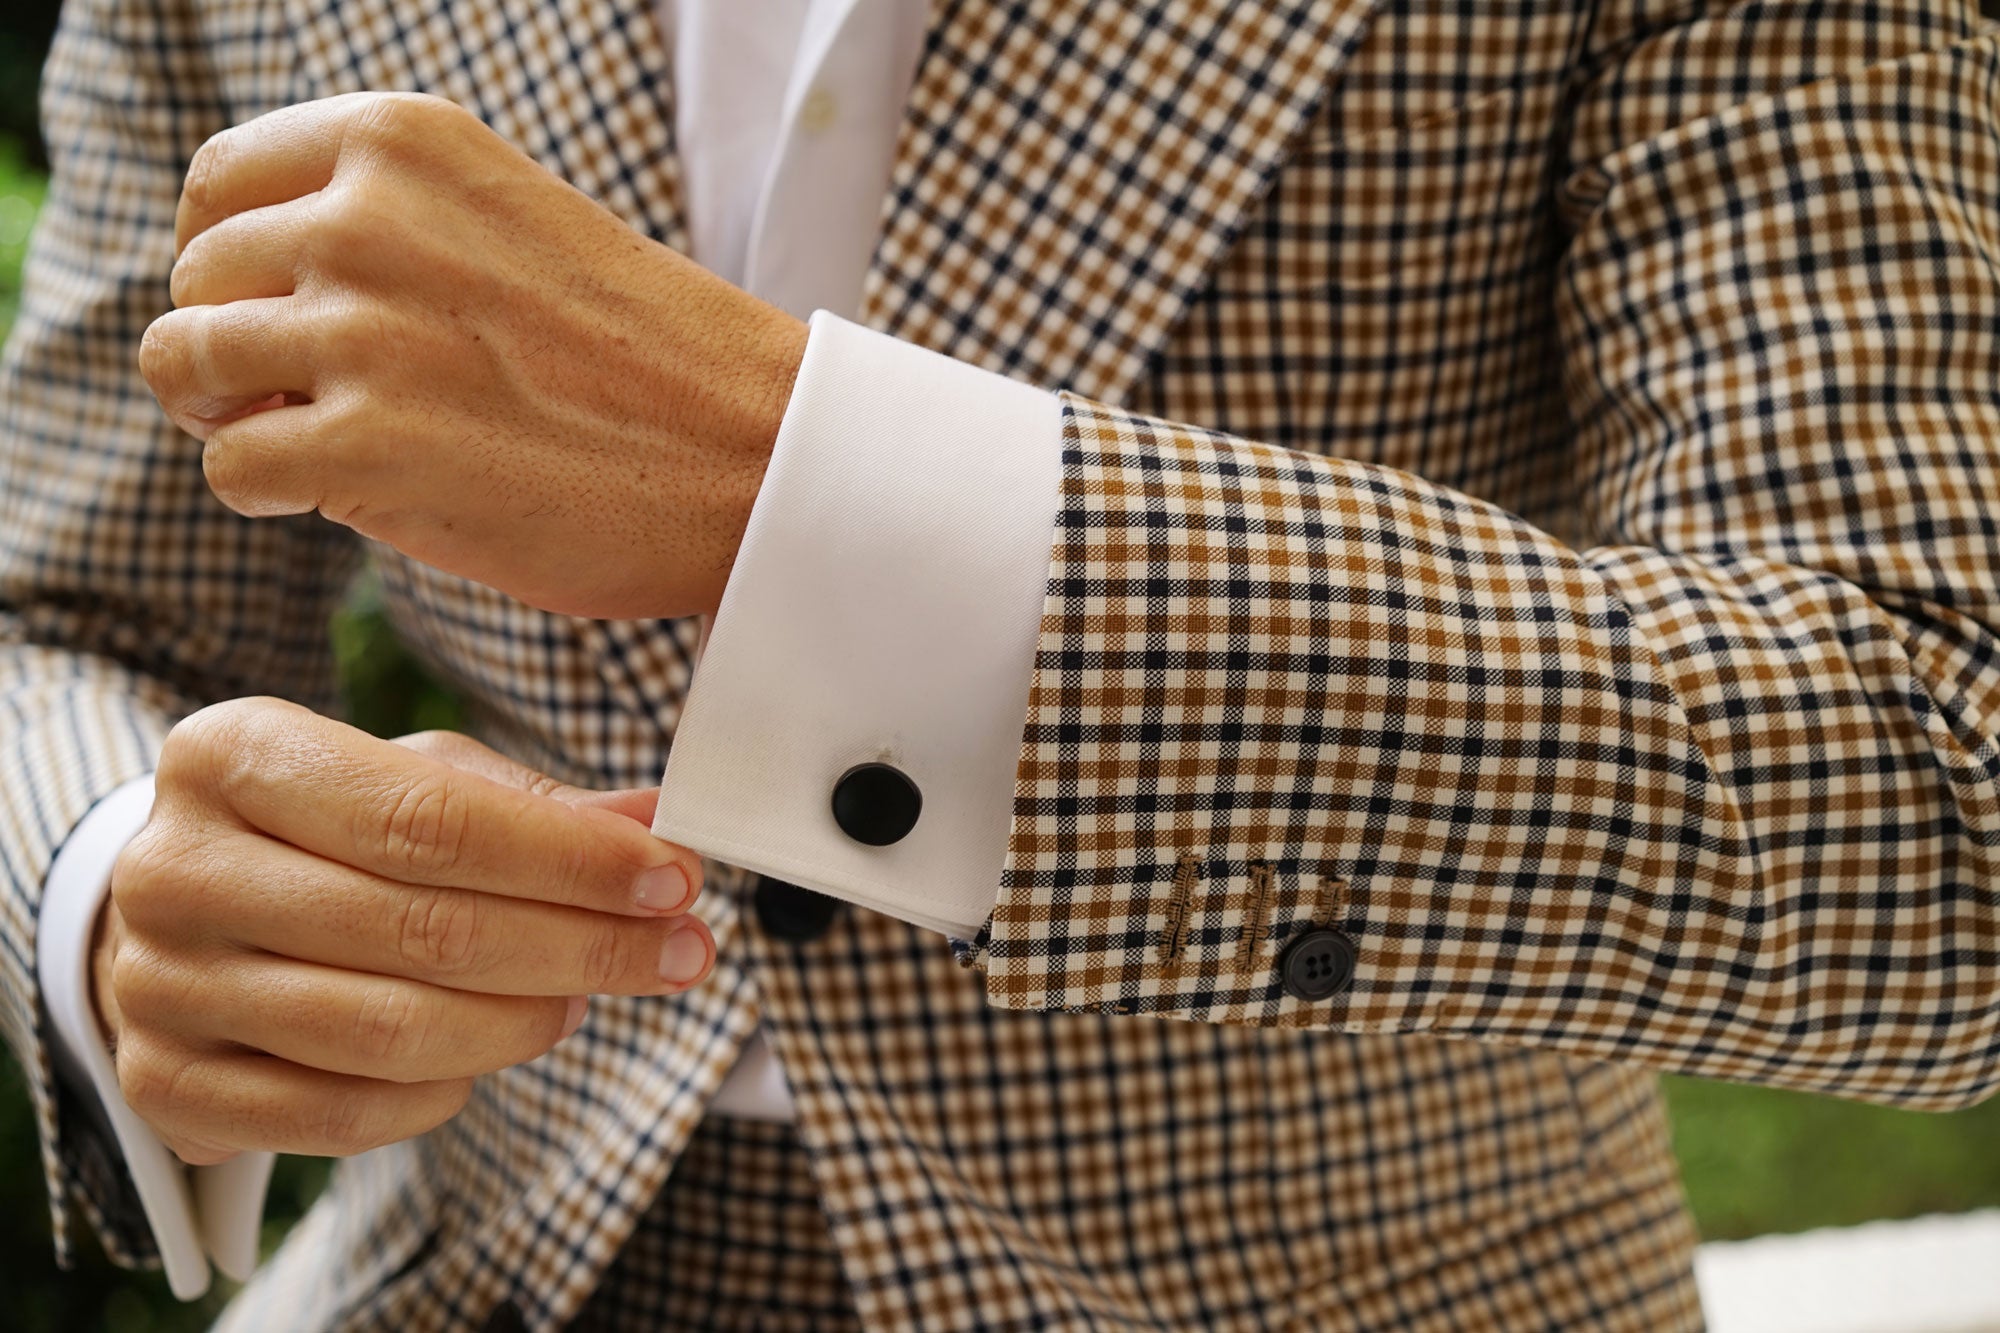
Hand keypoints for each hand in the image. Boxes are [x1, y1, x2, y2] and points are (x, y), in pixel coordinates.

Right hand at [91, 697, 712, 1163]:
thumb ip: (531, 804)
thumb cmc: (323, 828)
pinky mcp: (166, 1088)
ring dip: (523, 1022)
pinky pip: (344, 1116)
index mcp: (232, 754)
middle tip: (680, 952)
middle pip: (420, 929)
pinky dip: (442, 1092)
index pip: (429, 819)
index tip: (675, 880)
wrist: (176, 908)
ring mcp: (157, 987)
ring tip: (587, 998)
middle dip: (581, 946)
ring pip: (388, 1032)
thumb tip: (655, 824)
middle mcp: (174, 868)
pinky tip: (487, 1053)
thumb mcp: (411, 777)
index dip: (569, 860)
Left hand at [140, 92, 808, 619]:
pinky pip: (229, 466)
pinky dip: (266, 495)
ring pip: (184, 365)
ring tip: (327, 450)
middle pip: (195, 280)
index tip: (282, 320)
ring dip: (238, 421)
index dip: (229, 264)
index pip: (219, 185)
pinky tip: (347, 497)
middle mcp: (367, 216)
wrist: (761, 453)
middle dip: (234, 350)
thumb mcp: (508, 224)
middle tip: (313, 405)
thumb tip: (249, 287)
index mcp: (403, 143)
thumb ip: (387, 224)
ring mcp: (363, 331)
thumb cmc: (651, 359)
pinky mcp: (368, 447)